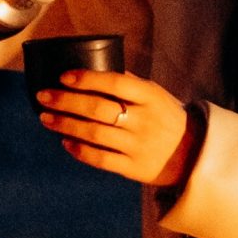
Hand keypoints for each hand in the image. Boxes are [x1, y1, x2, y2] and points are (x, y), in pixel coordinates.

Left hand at [36, 71, 199, 186]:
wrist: (194, 154)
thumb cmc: (166, 118)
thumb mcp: (156, 95)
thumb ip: (129, 83)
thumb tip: (92, 68)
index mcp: (151, 96)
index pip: (114, 83)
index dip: (87, 79)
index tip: (63, 77)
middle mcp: (145, 121)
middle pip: (98, 109)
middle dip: (66, 102)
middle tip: (43, 97)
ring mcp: (139, 146)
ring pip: (94, 134)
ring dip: (66, 125)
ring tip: (46, 118)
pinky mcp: (134, 169)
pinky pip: (101, 159)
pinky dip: (80, 150)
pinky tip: (65, 141)